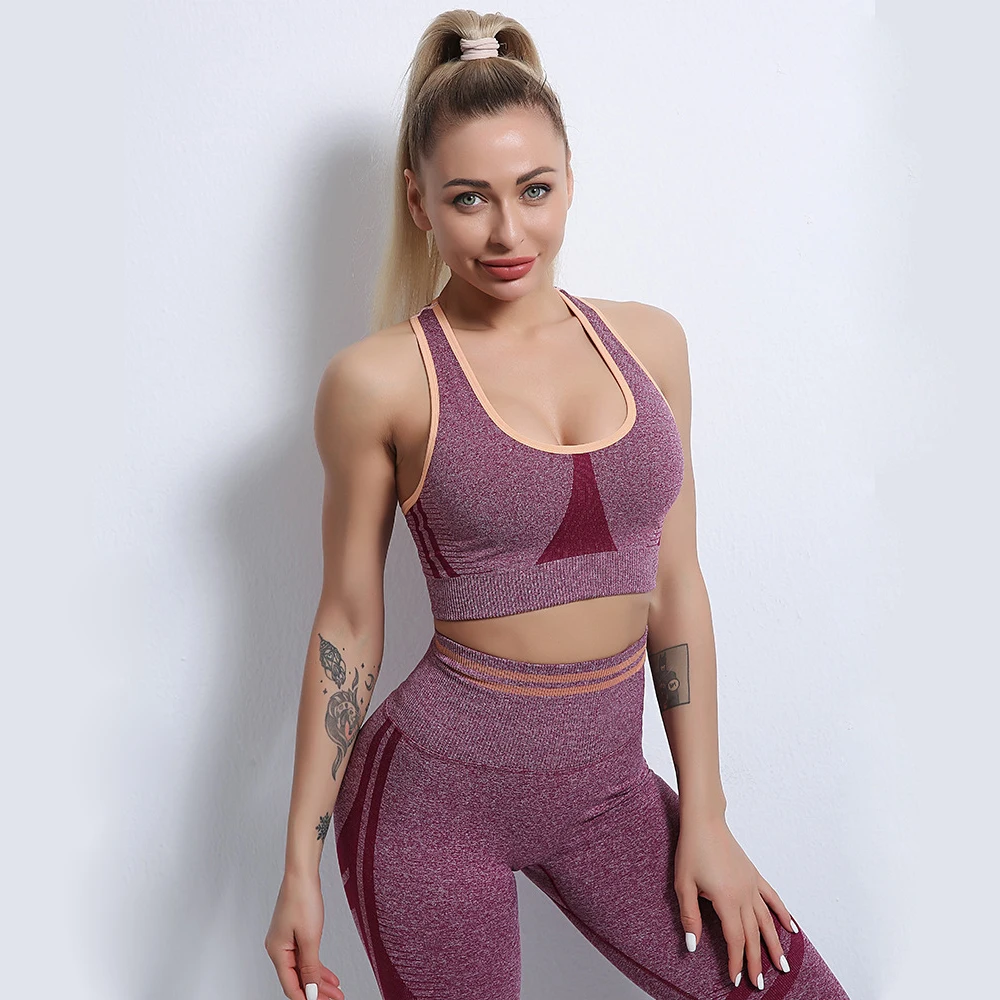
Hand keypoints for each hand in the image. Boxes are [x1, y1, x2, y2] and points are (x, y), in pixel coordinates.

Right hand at [264, 870, 345, 999]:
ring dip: (319, 980)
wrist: (302, 874)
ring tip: (336, 991)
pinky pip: (304, 957)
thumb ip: (310, 967)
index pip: (291, 985)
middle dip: (317, 991)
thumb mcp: (309, 938)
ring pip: (303, 969)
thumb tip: (310, 990)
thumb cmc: (302, 899)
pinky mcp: (293, 934)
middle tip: (335, 999)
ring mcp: (285, 941)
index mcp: (277, 952)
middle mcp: (278, 949)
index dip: (306, 997)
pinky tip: (329, 975)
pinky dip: (317, 966)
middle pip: (297, 979)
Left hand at [673, 813, 796, 989]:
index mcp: (726, 900)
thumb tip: (692, 945)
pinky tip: (791, 927)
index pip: (735, 939)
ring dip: (775, 944)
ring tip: (783, 965)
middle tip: (759, 984)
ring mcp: (751, 884)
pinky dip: (782, 913)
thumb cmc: (691, 850)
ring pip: (767, 921)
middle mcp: (744, 895)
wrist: (704, 821)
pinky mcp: (754, 875)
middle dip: (756, 961)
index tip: (736, 979)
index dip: (736, 961)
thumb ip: (690, 916)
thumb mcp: (683, 884)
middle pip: (753, 935)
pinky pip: (772, 898)